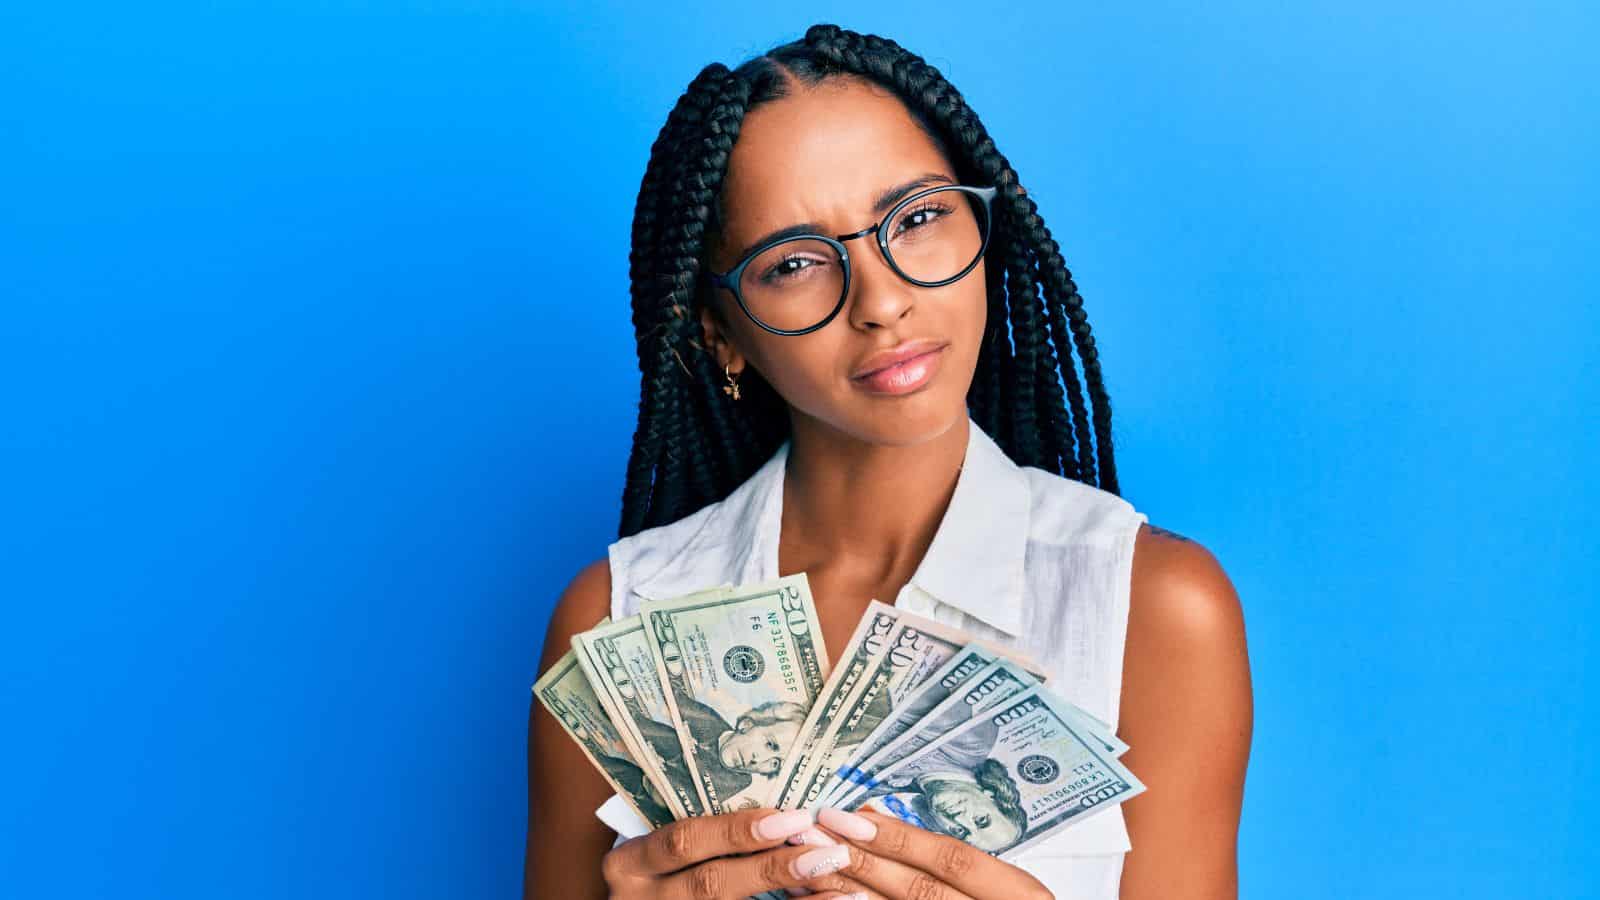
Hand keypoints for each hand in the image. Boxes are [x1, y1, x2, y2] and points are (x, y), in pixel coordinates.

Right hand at [601, 807, 872, 899]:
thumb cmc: (655, 871)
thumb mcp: (658, 848)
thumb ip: (703, 828)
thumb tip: (783, 801)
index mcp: (629, 863)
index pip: (683, 841)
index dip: (738, 830)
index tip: (794, 817)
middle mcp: (642, 898)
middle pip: (712, 883)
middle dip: (773, 868)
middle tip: (829, 852)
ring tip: (845, 887)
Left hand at [792, 808, 1054, 899]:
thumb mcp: (1006, 890)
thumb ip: (957, 866)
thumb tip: (877, 823)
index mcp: (1018, 895)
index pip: (952, 860)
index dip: (898, 837)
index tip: (847, 814)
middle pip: (918, 890)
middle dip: (860, 861)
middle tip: (810, 833)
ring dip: (846, 893)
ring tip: (804, 867)